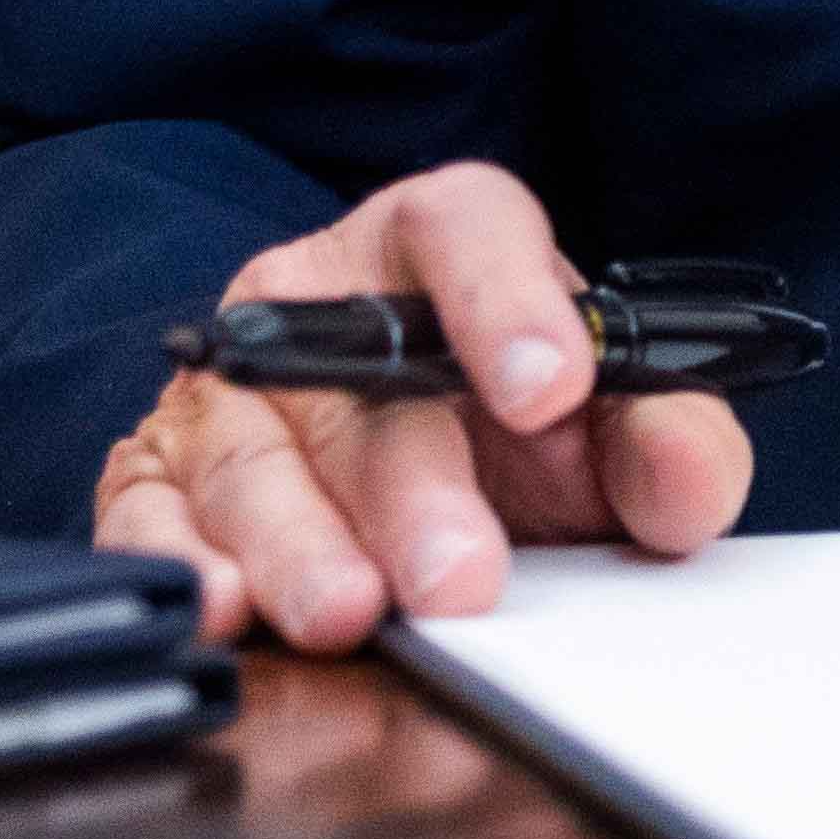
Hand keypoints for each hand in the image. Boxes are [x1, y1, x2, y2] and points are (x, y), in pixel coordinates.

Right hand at [91, 160, 751, 651]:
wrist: (408, 466)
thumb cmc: (508, 427)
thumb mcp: (605, 424)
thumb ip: (667, 439)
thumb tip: (690, 489)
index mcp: (438, 245)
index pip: (466, 228)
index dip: (505, 298)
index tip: (554, 386)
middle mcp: (318, 300)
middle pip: (360, 378)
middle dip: (412, 487)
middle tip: (462, 575)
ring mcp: (229, 388)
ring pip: (251, 458)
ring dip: (301, 544)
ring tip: (351, 611)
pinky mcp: (156, 473)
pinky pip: (149, 516)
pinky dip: (185, 568)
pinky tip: (227, 609)